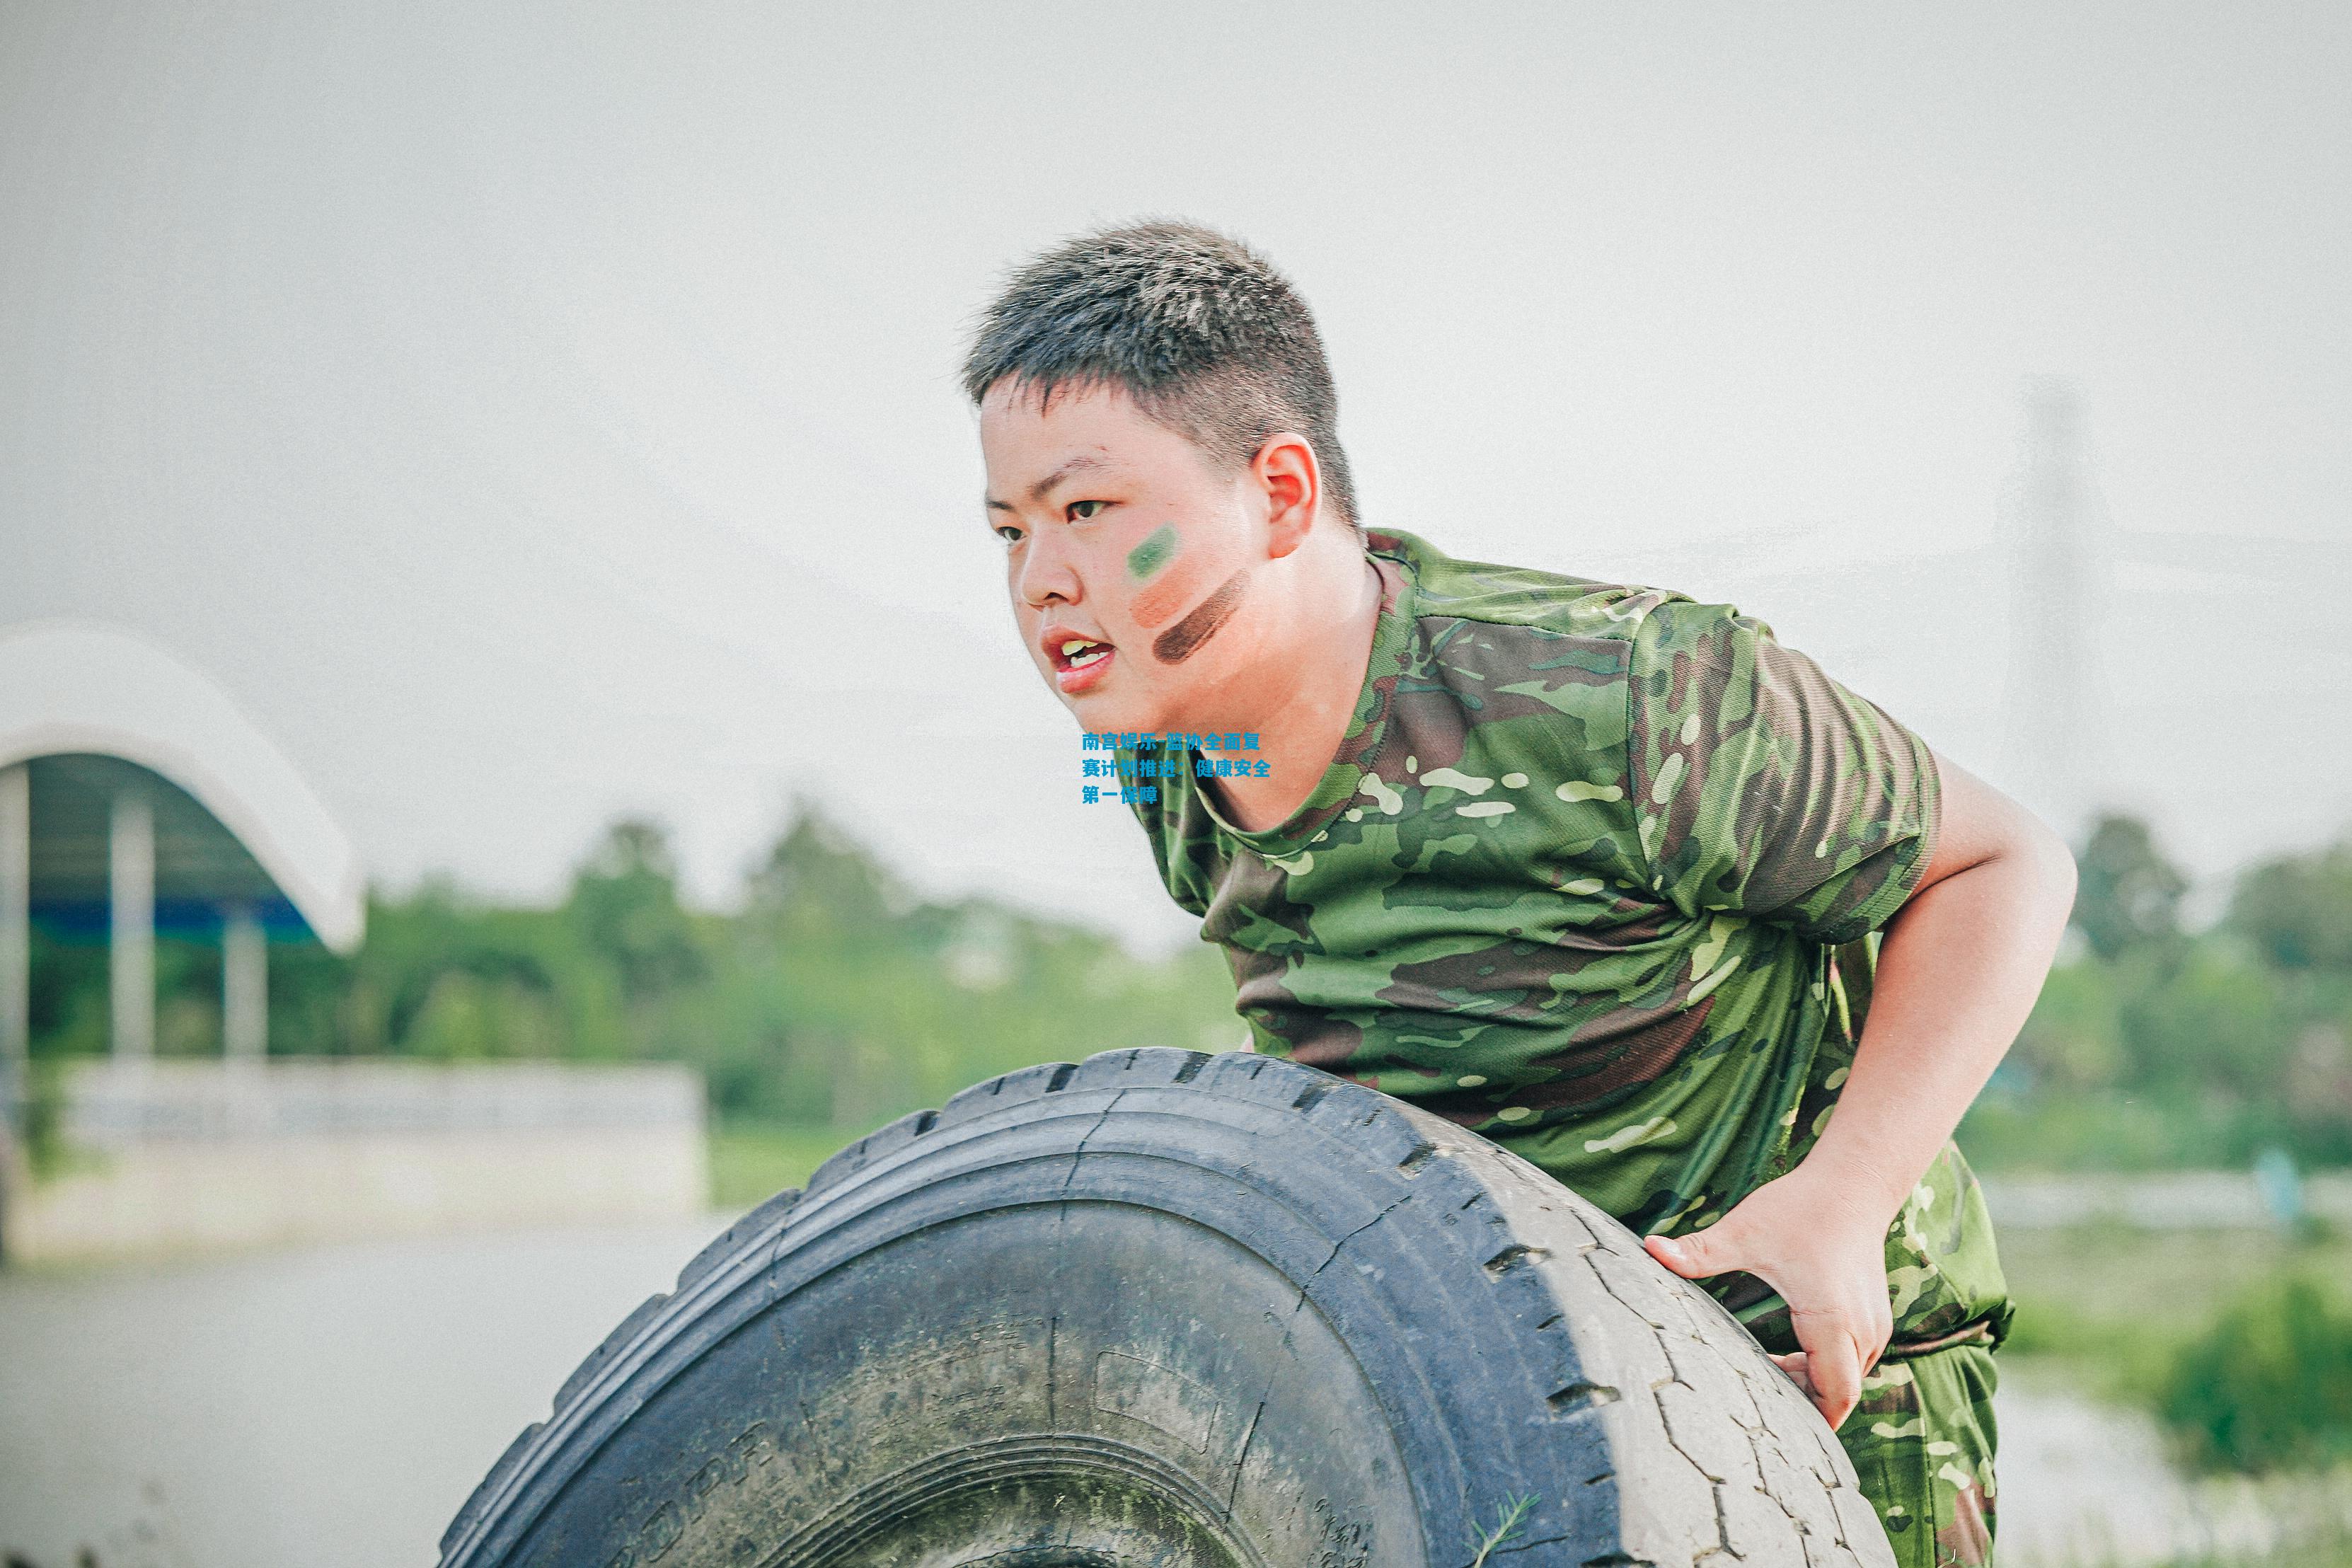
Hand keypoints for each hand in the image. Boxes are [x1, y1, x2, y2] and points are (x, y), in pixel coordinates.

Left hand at [1639, 1161, 1895, 1429]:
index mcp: (1833, 1320)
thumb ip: (1700, 1250)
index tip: (1772, 1431)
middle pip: (1839, 1395)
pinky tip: (1786, 1358)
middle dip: (1801, 1406)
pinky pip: (1851, 1360)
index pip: (1835, 1397)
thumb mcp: (1745, 1231)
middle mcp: (1862, 1330)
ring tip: (1763, 1378)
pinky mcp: (1871, 1316)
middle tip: (1753, 1405)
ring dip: (1810, 1385)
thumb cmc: (1801, 1207)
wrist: (1853, 1182)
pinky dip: (1822, 1367)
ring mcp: (1873, 1325)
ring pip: (1847, 1379)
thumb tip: (1649, 1247)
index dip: (1810, 1423)